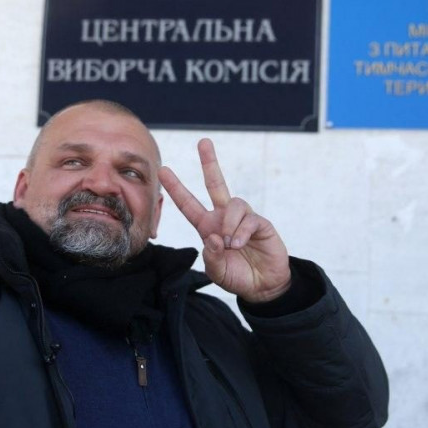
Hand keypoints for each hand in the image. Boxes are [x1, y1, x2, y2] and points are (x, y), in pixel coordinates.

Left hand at [158, 138, 290, 302]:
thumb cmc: (237, 276)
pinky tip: (238, 245)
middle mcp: (224, 218)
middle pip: (215, 183)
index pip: (189, 204)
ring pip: (233, 203)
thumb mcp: (216, 272)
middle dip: (210, 162)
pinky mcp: (260, 224)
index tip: (164, 170)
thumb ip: (211, 257)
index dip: (176, 188)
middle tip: (203, 142)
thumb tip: (213, 237)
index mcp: (207, 227)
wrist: (263, 286)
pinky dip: (240, 232)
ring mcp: (243, 219)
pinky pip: (248, 219)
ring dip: (228, 224)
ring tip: (230, 245)